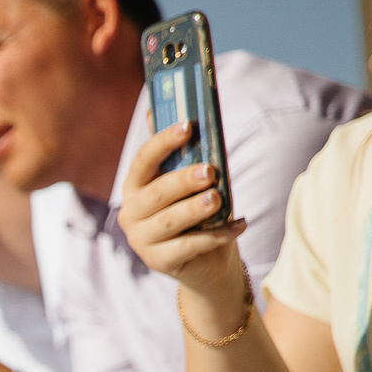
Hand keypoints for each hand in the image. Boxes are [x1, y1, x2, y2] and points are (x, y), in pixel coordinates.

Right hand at [118, 120, 250, 319]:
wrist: (205, 260)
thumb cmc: (196, 212)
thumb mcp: (188, 180)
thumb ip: (177, 152)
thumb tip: (159, 109)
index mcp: (135, 187)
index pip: (143, 160)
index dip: (163, 142)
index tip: (189, 126)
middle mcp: (131, 214)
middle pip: (156, 193)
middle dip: (183, 180)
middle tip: (209, 171)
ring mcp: (142, 241)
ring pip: (170, 221)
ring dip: (195, 209)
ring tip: (218, 199)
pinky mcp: (160, 262)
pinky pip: (190, 245)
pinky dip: (218, 235)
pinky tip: (239, 225)